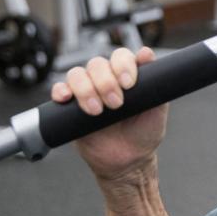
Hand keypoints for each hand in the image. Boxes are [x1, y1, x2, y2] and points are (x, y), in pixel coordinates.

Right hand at [51, 47, 167, 182]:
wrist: (128, 162)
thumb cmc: (144, 133)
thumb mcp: (157, 109)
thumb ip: (156, 83)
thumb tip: (146, 53)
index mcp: (127, 75)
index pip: (121, 56)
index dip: (123, 65)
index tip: (129, 84)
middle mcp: (106, 79)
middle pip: (97, 64)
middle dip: (106, 82)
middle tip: (116, 104)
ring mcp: (87, 91)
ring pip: (77, 74)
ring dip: (86, 89)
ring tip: (97, 111)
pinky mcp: (70, 107)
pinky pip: (59, 89)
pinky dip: (60, 91)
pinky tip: (66, 99)